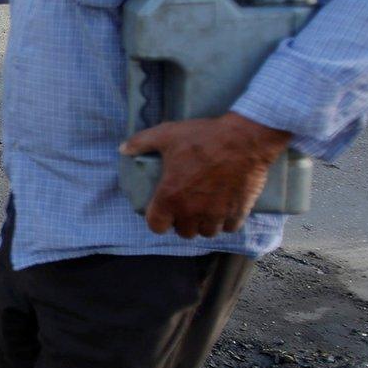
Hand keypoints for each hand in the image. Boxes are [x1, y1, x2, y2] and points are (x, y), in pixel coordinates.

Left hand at [120, 113, 292, 238]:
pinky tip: (224, 209)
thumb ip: (141, 142)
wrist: (244, 139)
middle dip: (182, 222)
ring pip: (206, 233)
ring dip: (204, 224)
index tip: (163, 211)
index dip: (158, 220)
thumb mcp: (167, 134)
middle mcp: (192, 211)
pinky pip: (228, 228)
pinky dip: (225, 222)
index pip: (157, 226)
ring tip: (205, 210)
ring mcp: (215, 214)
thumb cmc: (203, 137)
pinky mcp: (237, 212)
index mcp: (170, 197)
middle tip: (186, 207)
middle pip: (183, 232)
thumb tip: (123, 149)